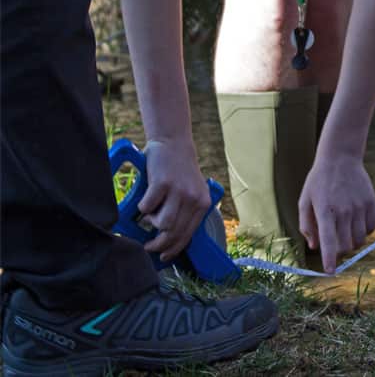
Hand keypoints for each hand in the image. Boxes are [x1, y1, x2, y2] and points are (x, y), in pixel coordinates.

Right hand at [139, 139, 210, 261]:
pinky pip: (147, 208)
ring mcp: (179, 191)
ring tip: (151, 213)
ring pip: (163, 224)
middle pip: (174, 233)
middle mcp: (193, 199)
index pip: (189, 235)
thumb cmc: (179, 171)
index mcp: (203, 203)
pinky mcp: (162, 184)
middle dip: (159, 245)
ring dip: (152, 222)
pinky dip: (143, 207)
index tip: (164, 257)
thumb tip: (168, 239)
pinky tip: (146, 198)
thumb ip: (184, 211)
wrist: (173, 144)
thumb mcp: (191, 192)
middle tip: (149, 246)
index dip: (175, 249)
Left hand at [299, 152, 374, 272]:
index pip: (329, 242)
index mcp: (325, 211)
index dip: (330, 260)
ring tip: (345, 231)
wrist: (341, 158)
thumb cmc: (319, 181)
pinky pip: (371, 228)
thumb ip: (307, 226)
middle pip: (346, 246)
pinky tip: (356, 223)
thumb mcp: (305, 201)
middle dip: (339, 251)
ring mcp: (359, 207)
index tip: (331, 272)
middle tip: (334, 243)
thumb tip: (314, 247)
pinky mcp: (371, 203)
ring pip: (360, 239)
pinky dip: (364, 231)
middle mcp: (344, 211)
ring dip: (352, 242)